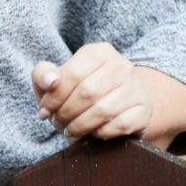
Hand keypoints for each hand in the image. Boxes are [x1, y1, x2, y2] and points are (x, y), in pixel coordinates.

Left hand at [33, 43, 152, 140]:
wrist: (118, 104)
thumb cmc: (80, 91)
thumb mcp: (57, 80)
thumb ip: (43, 75)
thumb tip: (49, 81)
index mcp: (99, 52)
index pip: (73, 74)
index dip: (54, 97)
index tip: (45, 110)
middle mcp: (121, 65)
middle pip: (88, 93)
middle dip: (66, 113)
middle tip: (58, 122)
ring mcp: (135, 87)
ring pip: (103, 111)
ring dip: (80, 126)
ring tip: (70, 130)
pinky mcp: (143, 109)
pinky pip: (119, 125)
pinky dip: (101, 133)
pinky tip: (93, 133)